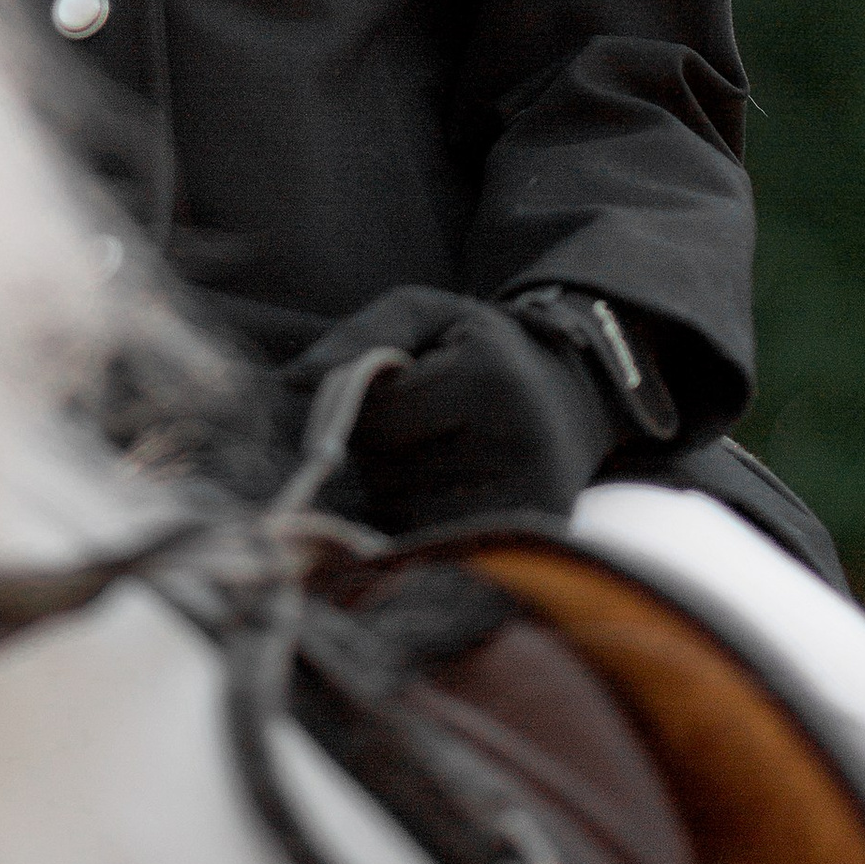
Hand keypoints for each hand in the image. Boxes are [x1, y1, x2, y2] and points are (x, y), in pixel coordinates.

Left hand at [281, 288, 617, 534]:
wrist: (572, 397)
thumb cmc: (481, 350)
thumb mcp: (427, 315)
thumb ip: (359, 334)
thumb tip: (292, 379)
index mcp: (491, 378)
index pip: (380, 417)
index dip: (366, 406)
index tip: (396, 389)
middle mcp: (519, 443)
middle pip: (389, 472)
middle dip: (380, 451)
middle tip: (420, 425)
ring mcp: (531, 500)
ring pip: (405, 515)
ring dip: (398, 490)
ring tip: (438, 456)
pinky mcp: (533, 541)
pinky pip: (436, 547)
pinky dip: (423, 523)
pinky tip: (449, 493)